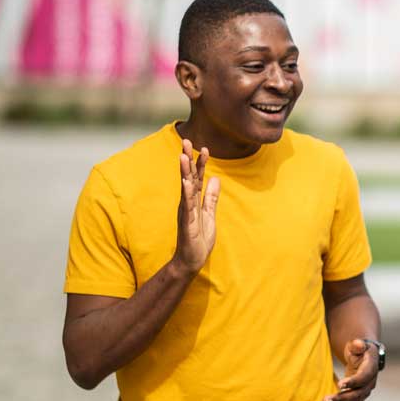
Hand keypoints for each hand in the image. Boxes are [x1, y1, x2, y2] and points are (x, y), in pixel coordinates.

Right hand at [173, 139, 219, 274]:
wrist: (191, 260)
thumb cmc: (199, 239)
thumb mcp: (210, 214)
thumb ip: (212, 198)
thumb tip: (216, 179)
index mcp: (194, 200)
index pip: (197, 177)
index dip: (201, 163)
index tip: (205, 148)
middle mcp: (187, 203)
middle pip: (188, 177)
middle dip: (188, 159)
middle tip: (186, 140)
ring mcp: (186, 212)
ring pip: (185, 188)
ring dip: (184, 171)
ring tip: (183, 156)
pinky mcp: (187, 222)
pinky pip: (187, 205)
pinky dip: (187, 193)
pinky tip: (186, 182)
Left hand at [322, 339, 378, 400]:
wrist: (363, 357)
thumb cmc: (358, 349)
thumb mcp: (357, 344)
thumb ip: (357, 344)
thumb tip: (359, 344)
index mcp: (371, 367)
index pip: (365, 377)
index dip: (354, 382)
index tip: (339, 385)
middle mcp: (371, 382)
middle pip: (358, 394)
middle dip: (342, 399)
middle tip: (326, 400)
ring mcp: (365, 391)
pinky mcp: (359, 397)